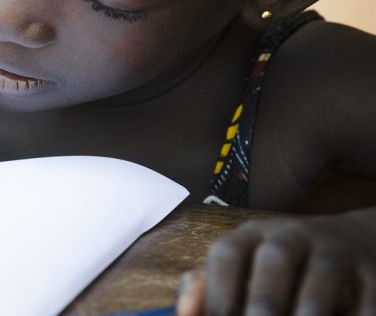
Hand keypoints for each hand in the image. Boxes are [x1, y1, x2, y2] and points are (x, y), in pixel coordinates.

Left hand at [176, 211, 375, 315]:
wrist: (348, 244)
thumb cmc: (276, 270)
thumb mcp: (240, 270)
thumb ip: (207, 290)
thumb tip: (186, 310)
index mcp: (251, 235)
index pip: (227, 253)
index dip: (218, 292)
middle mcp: (291, 235)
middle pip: (275, 259)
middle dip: (265, 302)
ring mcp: (334, 249)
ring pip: (323, 272)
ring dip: (309, 310)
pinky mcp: (371, 269)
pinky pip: (367, 295)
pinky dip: (357, 314)